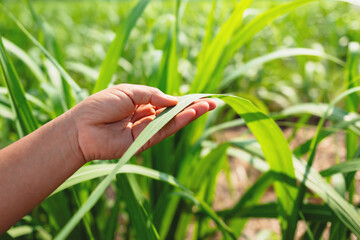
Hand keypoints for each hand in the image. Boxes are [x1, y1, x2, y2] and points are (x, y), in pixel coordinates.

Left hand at [71, 84, 215, 161]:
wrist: (82, 127)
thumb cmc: (101, 105)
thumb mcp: (129, 92)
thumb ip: (153, 95)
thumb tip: (174, 99)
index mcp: (141, 103)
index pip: (167, 102)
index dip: (183, 99)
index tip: (200, 96)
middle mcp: (146, 117)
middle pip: (174, 113)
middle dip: (193, 108)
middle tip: (213, 102)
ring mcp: (146, 130)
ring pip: (172, 122)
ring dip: (191, 115)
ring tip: (208, 106)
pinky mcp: (145, 142)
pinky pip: (165, 131)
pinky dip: (178, 123)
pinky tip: (191, 113)